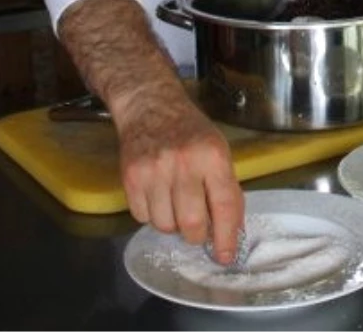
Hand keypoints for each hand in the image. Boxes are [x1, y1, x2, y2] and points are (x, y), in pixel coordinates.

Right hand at [115, 87, 243, 264]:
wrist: (150, 105)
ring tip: (176, 204)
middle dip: (197, 234)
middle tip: (198, 227)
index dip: (226, 236)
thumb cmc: (190, 130)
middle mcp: (184, 164)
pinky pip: (142, 217)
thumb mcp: (219, 150)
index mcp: (213, 156)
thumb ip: (226, 189)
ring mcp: (154, 171)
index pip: (224, 206)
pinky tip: (158, 196)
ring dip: (173, 224)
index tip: (226, 256)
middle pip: (192, 223)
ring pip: (165, 225)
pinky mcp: (130, 178)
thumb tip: (231, 231)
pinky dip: (152, 215)